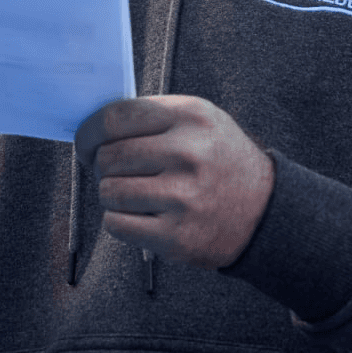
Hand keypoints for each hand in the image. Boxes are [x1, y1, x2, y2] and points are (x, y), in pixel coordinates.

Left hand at [75, 96, 275, 268]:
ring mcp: (183, 196)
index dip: (89, 132)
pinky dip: (120, 221)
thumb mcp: (199, 122)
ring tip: (135, 194)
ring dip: (112, 195)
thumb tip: (94, 126)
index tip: (85, 143)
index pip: (114, 118)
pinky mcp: (177, 236)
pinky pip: (116, 224)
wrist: (266, 212)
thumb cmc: (221, 162)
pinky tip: (141, 215)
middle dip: (102, 167)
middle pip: (108, 157)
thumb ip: (151, 116)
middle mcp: (188, 153)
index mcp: (190, 117)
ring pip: (108, 191)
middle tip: (116, 173)